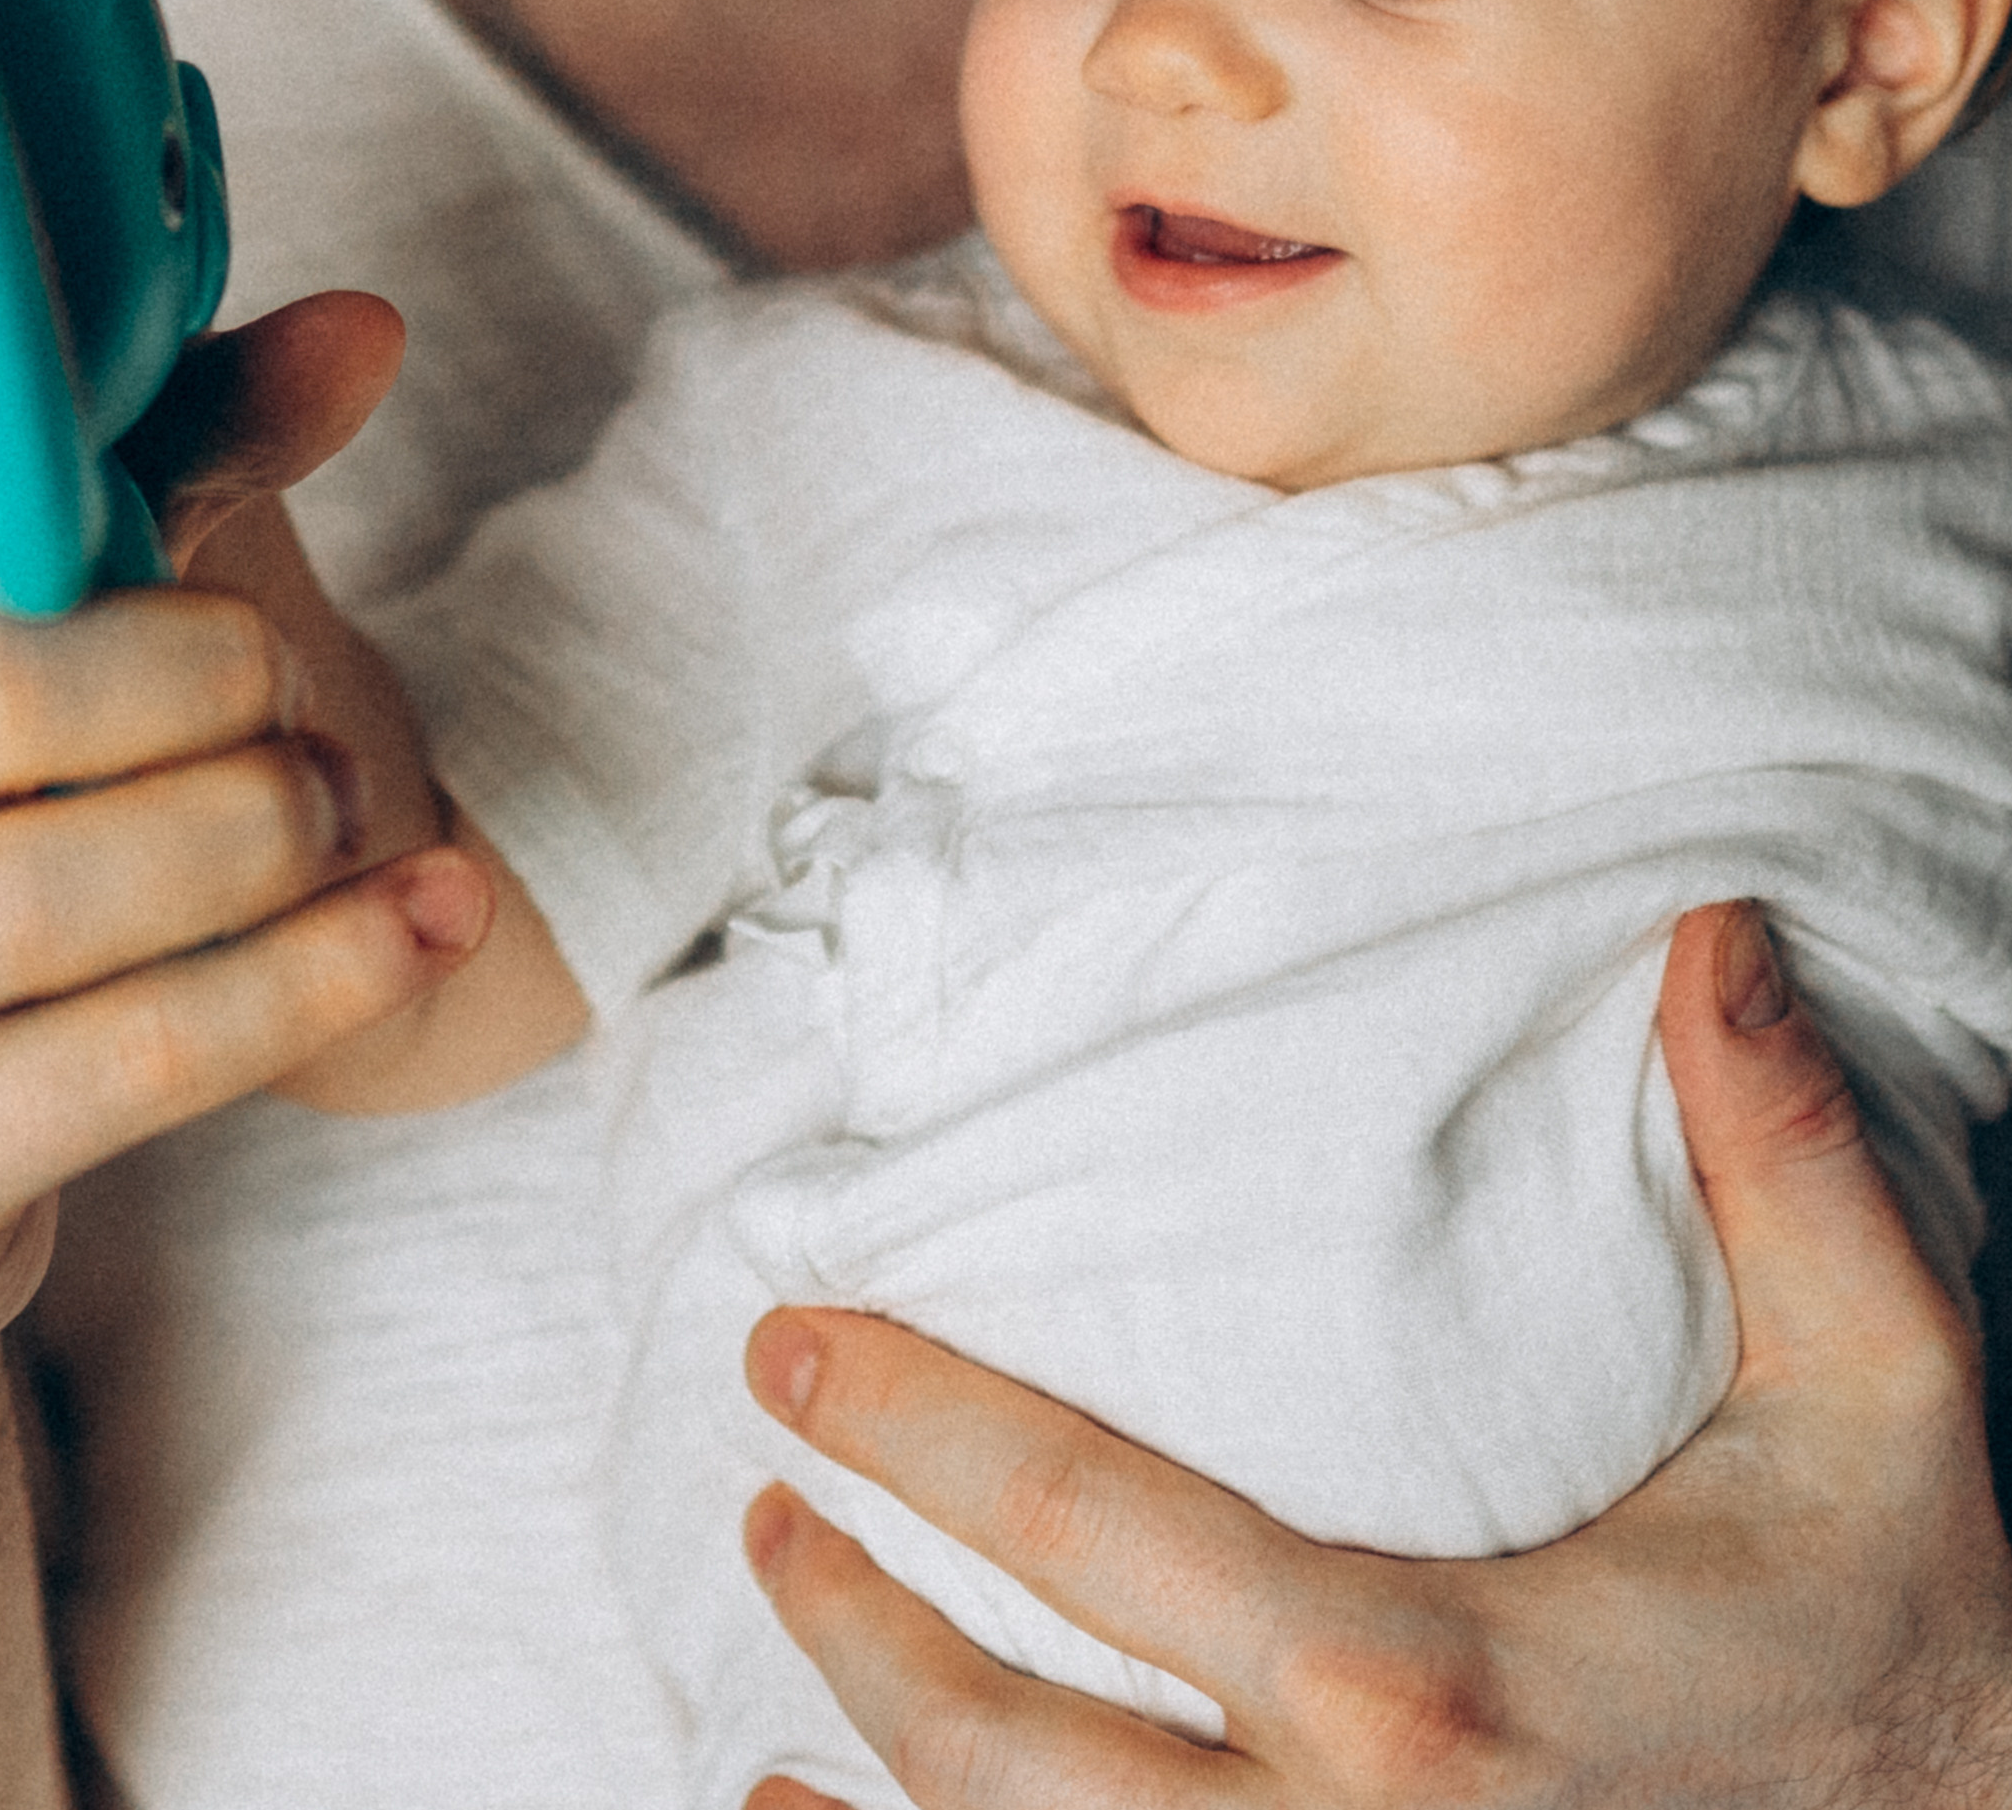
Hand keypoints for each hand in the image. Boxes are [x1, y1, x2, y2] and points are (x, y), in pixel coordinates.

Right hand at [0, 284, 490, 1383]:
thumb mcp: (31, 628)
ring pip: (45, 893)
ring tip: (333, 800)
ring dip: (259, 827)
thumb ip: (166, 460)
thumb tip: (367, 329)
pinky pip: (127, 1058)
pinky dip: (320, 972)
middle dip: (194, 670)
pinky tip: (429, 912)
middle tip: (272, 684)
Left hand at [736, 901, 2011, 1807]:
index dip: (913, 1434)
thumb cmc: (1910, 1658)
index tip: (791, 1350)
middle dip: (848, 1627)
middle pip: (1002, 1761)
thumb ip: (1785, 1163)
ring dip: (863, 1808)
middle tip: (760, 1509)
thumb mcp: (1883, 1402)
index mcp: (1429, 1686)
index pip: (1091, 1531)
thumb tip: (1710, 931)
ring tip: (756, 1723)